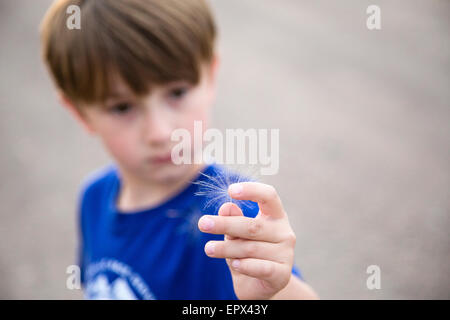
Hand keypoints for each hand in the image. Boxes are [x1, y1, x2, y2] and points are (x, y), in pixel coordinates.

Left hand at [198, 182, 295, 299]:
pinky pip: (261, 267)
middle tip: (203, 223)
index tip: (230, 190)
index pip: (269, 196)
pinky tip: (234, 264)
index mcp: (276, 216)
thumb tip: (226, 207)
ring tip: (208, 248)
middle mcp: (284, 232)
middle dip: (225, 224)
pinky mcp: (283, 274)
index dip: (252, 190)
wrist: (256, 286)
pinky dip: (246, 265)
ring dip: (226, 248)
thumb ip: (232, 220)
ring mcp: (286, 253)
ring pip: (250, 248)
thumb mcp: (236, 234)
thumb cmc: (246, 253)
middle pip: (253, 225)